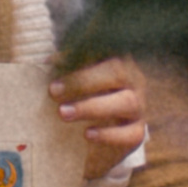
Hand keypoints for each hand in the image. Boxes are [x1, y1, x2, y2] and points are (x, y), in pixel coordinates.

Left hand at [53, 56, 147, 181]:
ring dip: (92, 107)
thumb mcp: (72, 79)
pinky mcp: (137, 132)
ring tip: (63, 113)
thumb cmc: (80, 97)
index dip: (81, 54)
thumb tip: (48, 62)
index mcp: (117, 59)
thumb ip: (64, 68)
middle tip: (53, 92)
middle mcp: (132, 79)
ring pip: (127, 102)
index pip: (106, 49)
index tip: (52, 66)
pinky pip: (130, 134)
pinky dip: (108, 134)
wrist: (94, 137)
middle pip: (117, 72)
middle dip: (83, 81)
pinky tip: (87, 134)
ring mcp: (139, 106)